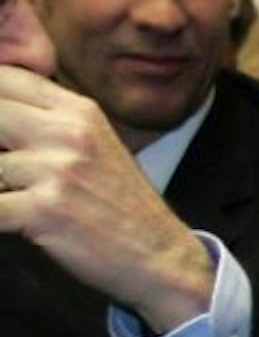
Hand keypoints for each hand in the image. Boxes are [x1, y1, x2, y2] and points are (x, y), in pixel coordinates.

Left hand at [0, 64, 212, 331]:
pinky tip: (19, 222)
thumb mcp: (97, 144)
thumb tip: (2, 114)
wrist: (164, 258)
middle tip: (13, 172)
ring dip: (2, 189)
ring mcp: (58, 171)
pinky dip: (0, 218)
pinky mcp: (46, 210)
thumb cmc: (123, 206)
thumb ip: (52, 120)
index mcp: (81, 112)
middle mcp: (69, 134)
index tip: (6, 135)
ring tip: (26, 201)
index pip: (8, 78)